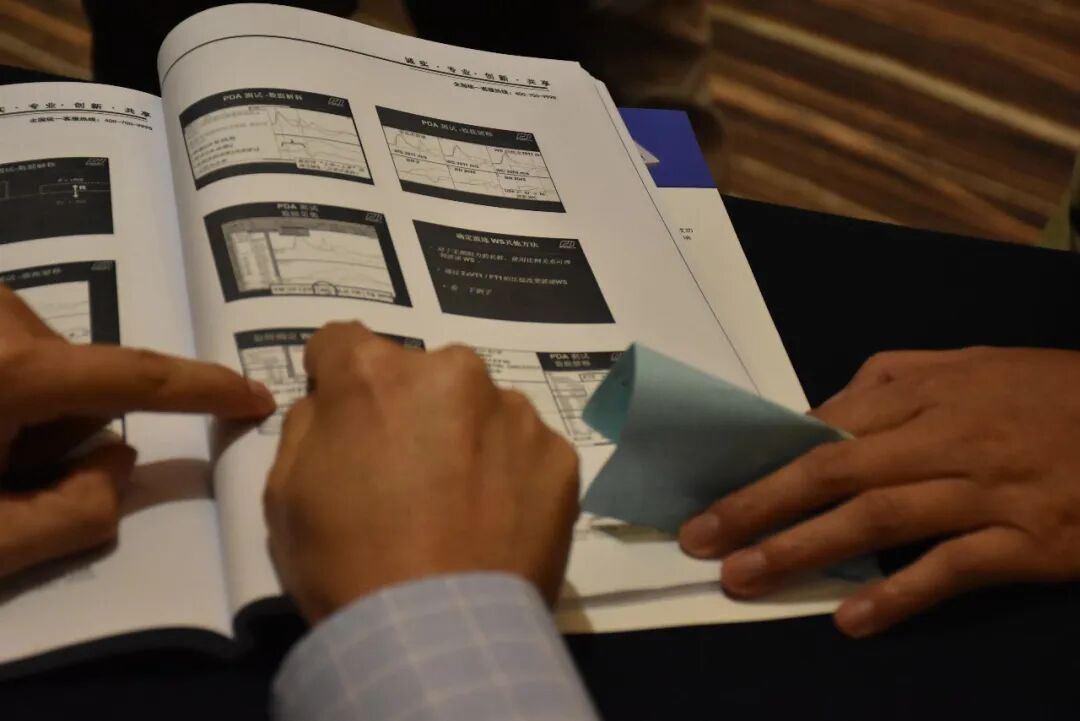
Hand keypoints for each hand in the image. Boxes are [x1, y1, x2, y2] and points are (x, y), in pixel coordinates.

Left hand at [0, 286, 274, 579]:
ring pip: (52, 365)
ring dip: (27, 410)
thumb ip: (76, 515)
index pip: (139, 377)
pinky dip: (5, 388)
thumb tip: (120, 458)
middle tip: (1, 475)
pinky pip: (17, 347)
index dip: (206, 390)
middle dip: (62, 430)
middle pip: (87, 381)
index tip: (258, 396)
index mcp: (9, 372)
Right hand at [263, 322, 580, 621]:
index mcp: (376, 374)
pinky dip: (511, 473)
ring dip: (467, 437)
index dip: (336, 377)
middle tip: (408, 473)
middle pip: (421, 374)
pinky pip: (525, 449)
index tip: (345, 416)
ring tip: (460, 505)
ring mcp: (514, 412)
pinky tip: (497, 521)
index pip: (342, 341)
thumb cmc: (346, 563)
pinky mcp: (558, 454)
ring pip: (481, 409)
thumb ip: (310, 424)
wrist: (438, 635)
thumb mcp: (285, 492)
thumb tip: (333, 403)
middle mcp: (453, 371)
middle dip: (411, 408)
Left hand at [678, 347, 1079, 636]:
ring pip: (877, 518)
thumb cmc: (1053, 393)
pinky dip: (898, 594)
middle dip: (759, 505)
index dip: (768, 459)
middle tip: (701, 538)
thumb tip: (824, 410)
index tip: (717, 486)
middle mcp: (947, 436)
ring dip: (803, 549)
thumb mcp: (973, 364)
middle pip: (835, 470)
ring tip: (744, 578)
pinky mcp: (1029, 540)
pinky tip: (850, 619)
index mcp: (928, 389)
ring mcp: (988, 490)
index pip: (828, 426)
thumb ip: (896, 379)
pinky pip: (951, 569)